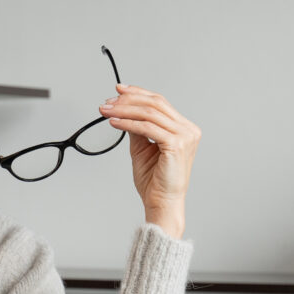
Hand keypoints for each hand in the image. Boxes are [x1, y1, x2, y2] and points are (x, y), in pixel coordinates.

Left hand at [99, 84, 199, 238]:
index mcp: (183, 128)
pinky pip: (147, 128)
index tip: (118, 90)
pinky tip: (114, 123)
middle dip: (128, 100)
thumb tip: (122, 110)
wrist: (162, 202)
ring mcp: (185, 136)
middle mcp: (188, 130)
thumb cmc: (155, 181)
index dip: (138, 93)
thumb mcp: (142, 148)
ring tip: (106, 111)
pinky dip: (128, 123)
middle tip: (107, 102)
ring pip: (150, 113)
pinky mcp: (176, 145)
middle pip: (155, 104)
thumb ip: (136, 128)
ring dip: (124, 110)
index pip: (160, 102)